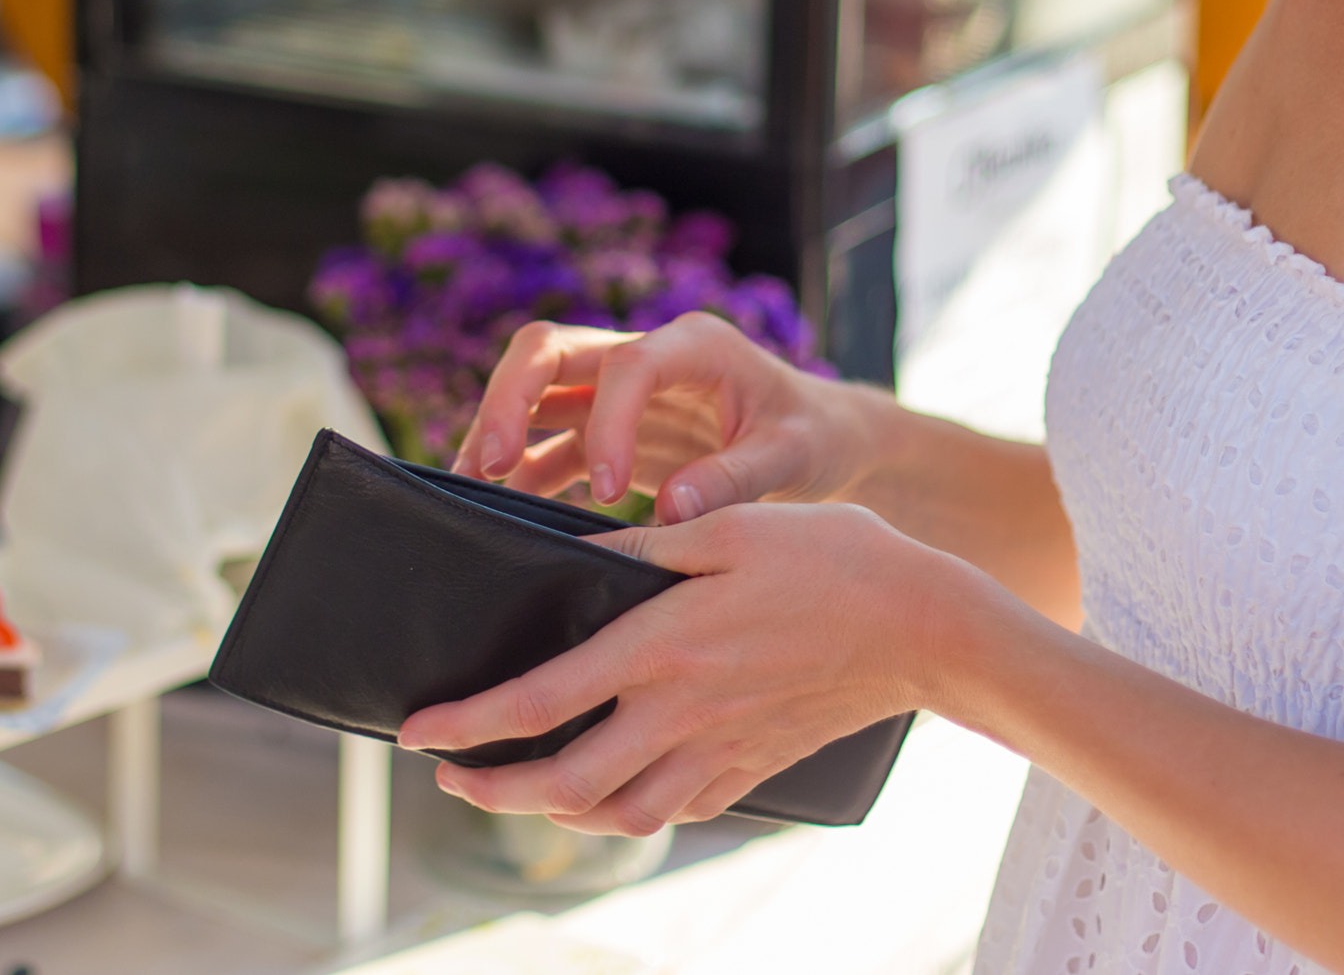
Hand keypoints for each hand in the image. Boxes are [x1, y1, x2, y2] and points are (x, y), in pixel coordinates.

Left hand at [397, 501, 989, 834]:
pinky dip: (623, 815)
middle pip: (562, 783)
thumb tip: (571, 559)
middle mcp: (679, 712)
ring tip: (514, 788)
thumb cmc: (830, 559)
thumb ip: (643, 550)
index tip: (417, 732)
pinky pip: (671, 812)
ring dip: (549, 814)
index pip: (540, 701)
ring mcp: (717, 750)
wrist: (925, 626)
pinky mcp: (750, 768)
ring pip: (613, 814)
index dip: (468, 724)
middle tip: (448, 779)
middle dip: (490, 791)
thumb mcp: (729, 529)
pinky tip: (608, 795)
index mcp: (661, 646)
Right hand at [453, 313, 882, 522]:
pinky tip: (503, 516)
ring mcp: (617, 390)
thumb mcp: (793, 455)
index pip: (627, 364)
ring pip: (534, 391)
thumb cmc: (812, 438)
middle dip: (508, 399)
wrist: (820, 440)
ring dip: (498, 434)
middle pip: (549, 350)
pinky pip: (548, 442)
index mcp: (695, 345)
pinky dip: (521, 474)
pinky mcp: (607, 428)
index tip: (609, 492)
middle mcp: (644, 355)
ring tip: (472, 493)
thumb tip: (671, 510)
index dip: (606, 423)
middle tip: (489, 465)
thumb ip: (738, 478)